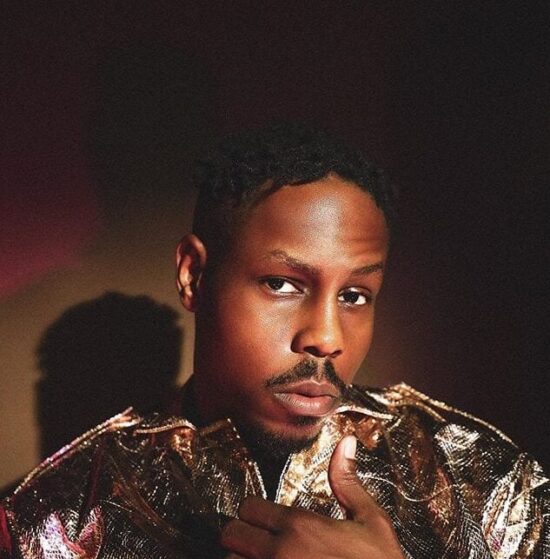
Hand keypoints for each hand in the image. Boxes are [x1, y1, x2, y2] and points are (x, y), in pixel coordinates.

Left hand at [221, 435, 404, 557]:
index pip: (248, 507)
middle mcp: (280, 553)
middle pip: (231, 534)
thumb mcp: (370, 522)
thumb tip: (345, 444)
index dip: (254, 511)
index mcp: (300, 526)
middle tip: (258, 540)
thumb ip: (348, 482)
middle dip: (242, 535)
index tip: (264, 518)